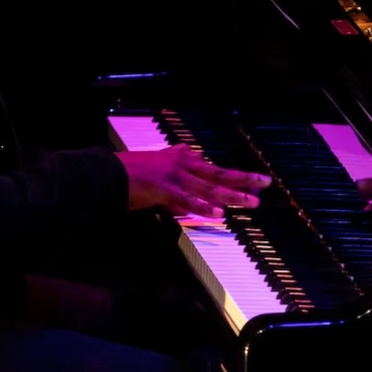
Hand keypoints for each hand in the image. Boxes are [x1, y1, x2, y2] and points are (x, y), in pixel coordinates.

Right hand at [118, 145, 269, 217]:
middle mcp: (181, 164)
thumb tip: (186, 182)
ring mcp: (173, 176)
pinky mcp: (163, 188)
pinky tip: (217, 213)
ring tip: (250, 202)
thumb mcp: (156, 170)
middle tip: (265, 183)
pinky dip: (202, 207)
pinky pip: (186, 200)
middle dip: (244, 179)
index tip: (253, 180)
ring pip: (209, 187)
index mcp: (180, 159)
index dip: (235, 175)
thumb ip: (174, 175)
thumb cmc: (128, 174)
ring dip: (231, 195)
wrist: (106, 173)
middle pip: (218, 173)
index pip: (213, 169)